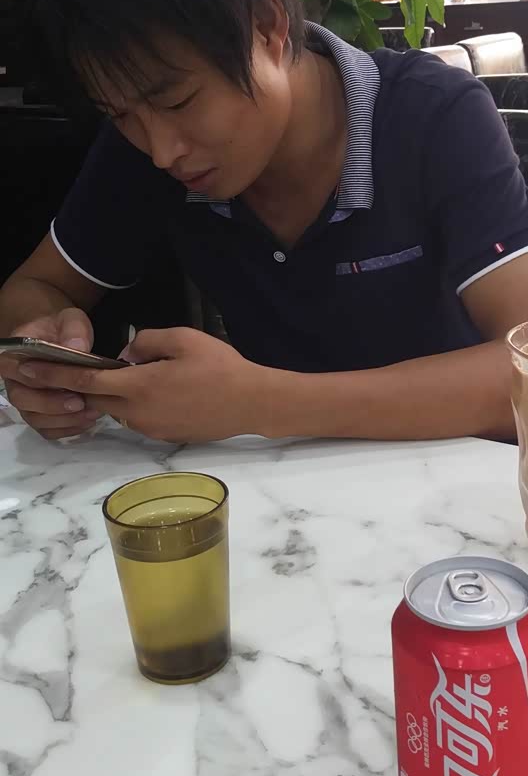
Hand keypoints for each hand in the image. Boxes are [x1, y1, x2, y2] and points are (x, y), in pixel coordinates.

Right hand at [2, 308, 98, 439]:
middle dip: (50, 405)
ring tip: (90, 413)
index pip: (12, 369)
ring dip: (62, 420)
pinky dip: (66, 430)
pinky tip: (87, 422)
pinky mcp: (41, 414)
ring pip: (35, 419)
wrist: (64, 338)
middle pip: (22, 399)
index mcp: (15, 355)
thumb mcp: (71, 320)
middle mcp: (15, 380)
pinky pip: (47, 430)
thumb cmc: (64, 329)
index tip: (60, 382)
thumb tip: (77, 347)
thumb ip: (74, 331)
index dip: (34, 379)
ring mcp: (28, 399)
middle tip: (79, 402)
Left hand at [11, 327, 276, 442]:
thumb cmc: (220, 367)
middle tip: (62, 371)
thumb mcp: (183, 338)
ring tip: (128, 377)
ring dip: (112, 395)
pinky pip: (136, 418)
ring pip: (116, 409)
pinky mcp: (163, 437)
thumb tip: (126, 355)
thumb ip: (146, 342)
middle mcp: (137, 412)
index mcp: (139, 386)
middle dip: (77, 387)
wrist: (251, 403)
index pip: (86, 380)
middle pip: (95, 400)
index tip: (28, 368)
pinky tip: (156, 391)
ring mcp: (150, 428)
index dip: (54, 374)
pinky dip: (133, 404)